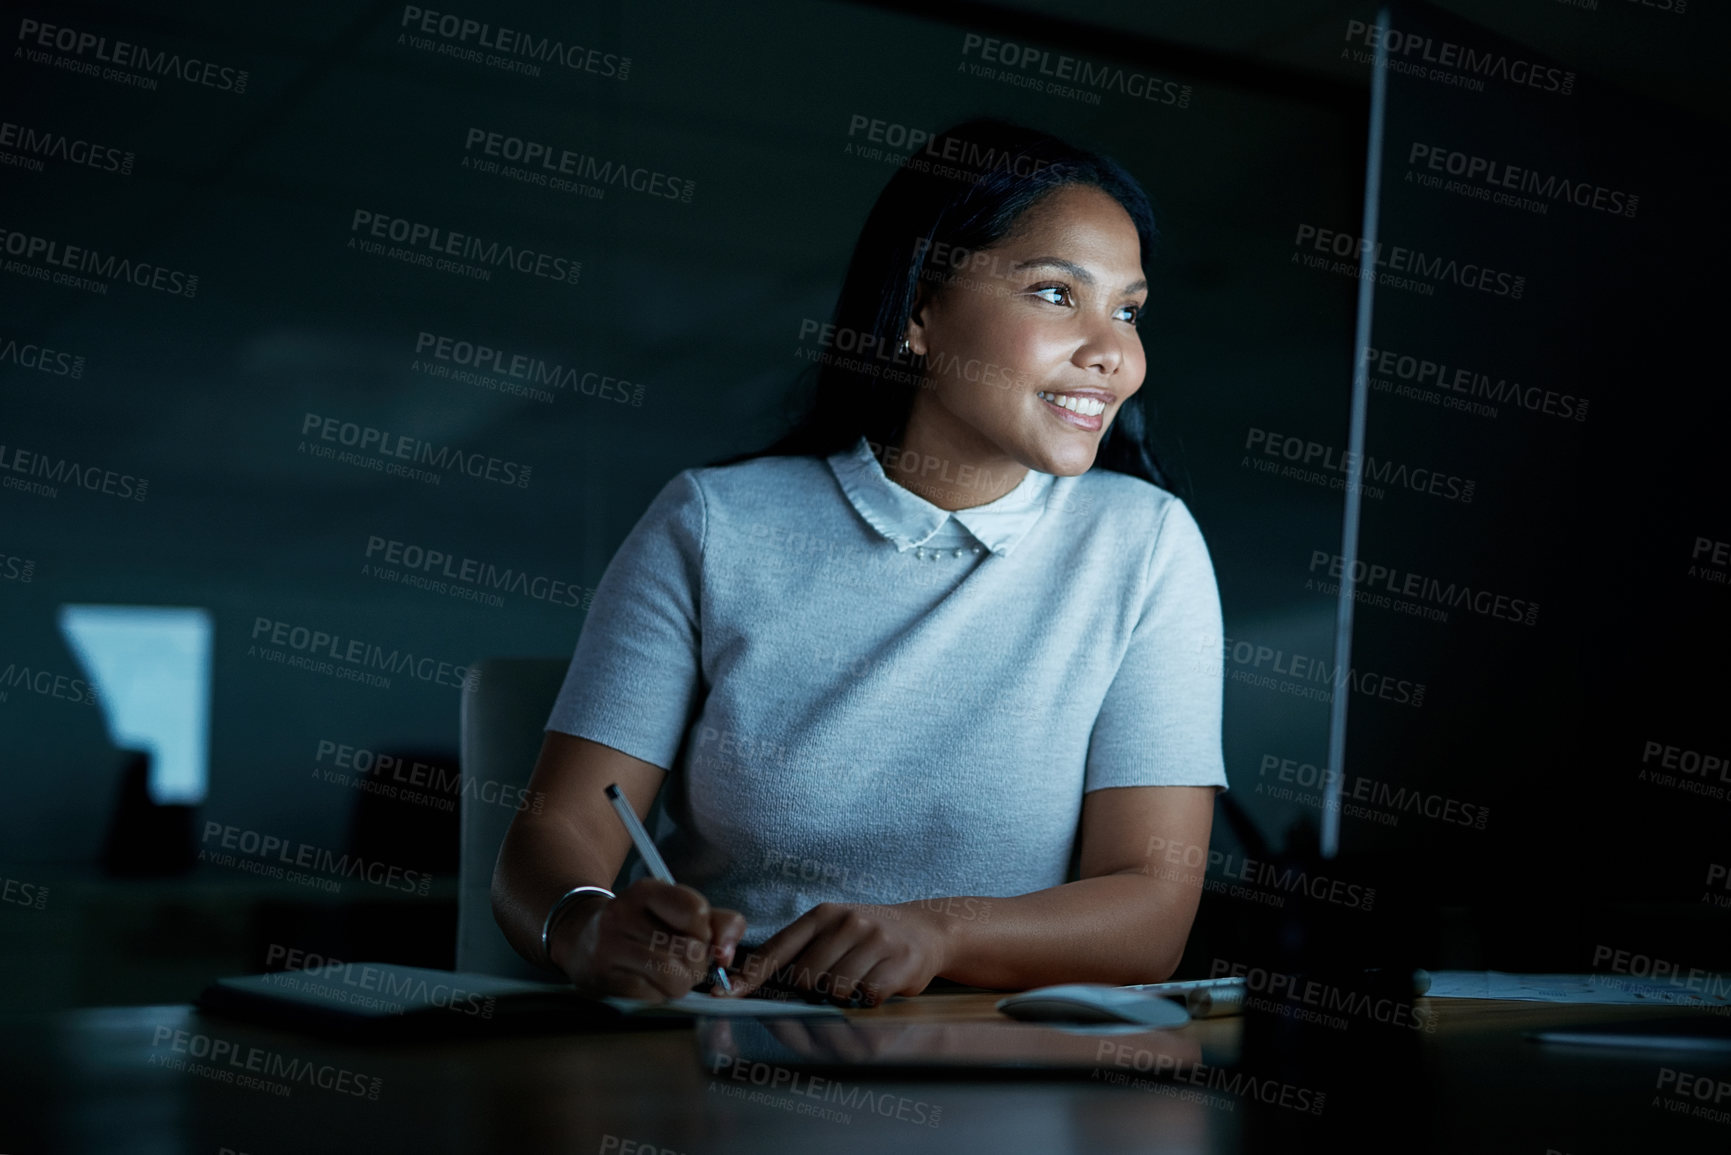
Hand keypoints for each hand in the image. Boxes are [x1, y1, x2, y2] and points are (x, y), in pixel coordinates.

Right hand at [552, 878, 744, 1001]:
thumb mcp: (676, 910)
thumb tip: (726, 953)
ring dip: (681, 984)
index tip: (698, 937)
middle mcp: (623, 914)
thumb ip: (717, 923)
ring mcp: (610, 947)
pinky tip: (648, 983)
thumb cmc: (641, 925)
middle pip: (690, 949)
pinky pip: (653, 997)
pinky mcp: (603, 979)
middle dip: (697, 964)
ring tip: (671, 976)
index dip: (707, 932)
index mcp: (645, 891)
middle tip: (684, 962)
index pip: (696, 911)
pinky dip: (660, 995)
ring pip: (675, 977)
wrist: (580, 937)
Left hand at [724, 902, 947, 1006]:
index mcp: (822, 915)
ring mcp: (874, 939)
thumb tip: (750, 982)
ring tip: (856, 985)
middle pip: (804, 977)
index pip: (777, 949)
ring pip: (834, 989)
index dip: (749, 976)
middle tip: (827, 991)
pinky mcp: (898, 960)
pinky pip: (866, 996)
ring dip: (840, 998)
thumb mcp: (832, 930)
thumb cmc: (868, 935)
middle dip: (809, 993)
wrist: (926, 929)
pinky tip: (876, 987)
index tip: (724, 995)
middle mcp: (846, 922)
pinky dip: (866, 1000)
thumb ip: (799, 951)